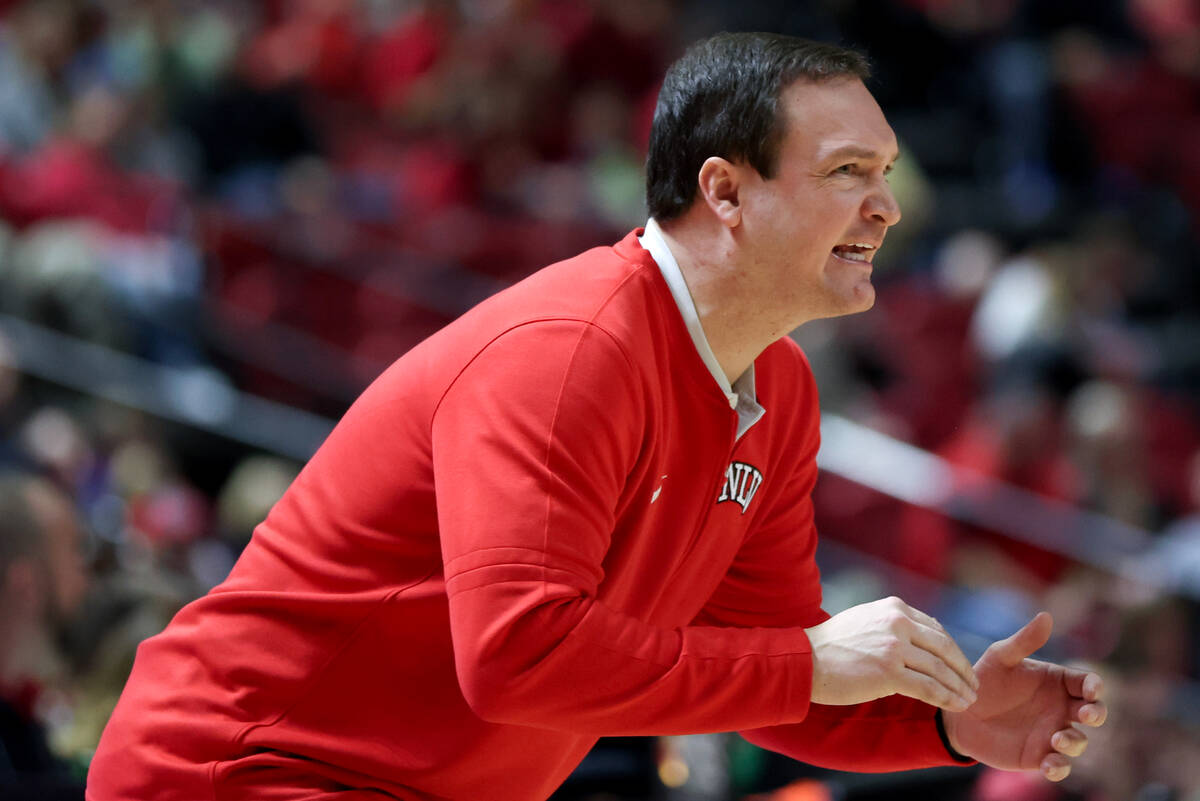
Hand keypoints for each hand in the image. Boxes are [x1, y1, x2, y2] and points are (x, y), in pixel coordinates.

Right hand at [805, 596, 978, 710]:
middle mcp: (898, 622)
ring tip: (968, 700)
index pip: (935, 629)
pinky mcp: (889, 672)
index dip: (952, 650)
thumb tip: (920, 639)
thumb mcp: (866, 620)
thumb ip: (893, 625)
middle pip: (944, 647)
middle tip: (973, 685)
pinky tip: (954, 706)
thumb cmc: (832, 644)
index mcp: (894, 608)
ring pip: (940, 670)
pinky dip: (946, 698)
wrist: (806, 660)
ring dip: (959, 687)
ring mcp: (894, 646)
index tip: (960, 665)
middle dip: (963, 669)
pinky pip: (928, 687)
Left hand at [942, 612, 1106, 781]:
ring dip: (1074, 742)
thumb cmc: (984, 679)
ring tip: (1057, 739)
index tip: (1090, 689)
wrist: (960, 712)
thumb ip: (1024, 641)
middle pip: (1093, 712)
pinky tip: (1049, 764)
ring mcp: (1052, 733)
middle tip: (1086, 714)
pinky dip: (1059, 768)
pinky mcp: (1038, 756)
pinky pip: (1058, 766)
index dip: (1094, 686)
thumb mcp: (1000, 657)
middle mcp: (1060, 708)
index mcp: (1056, 682)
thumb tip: (1047, 616)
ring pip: (1078, 742)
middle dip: (1096, 713)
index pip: (1086, 683)